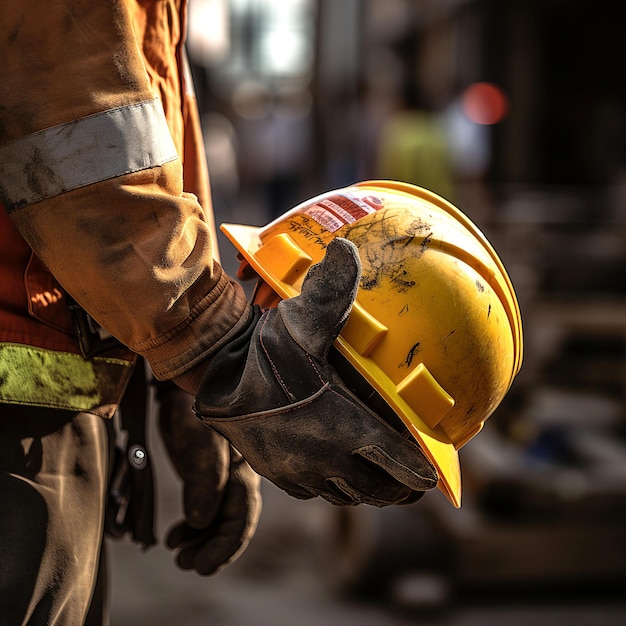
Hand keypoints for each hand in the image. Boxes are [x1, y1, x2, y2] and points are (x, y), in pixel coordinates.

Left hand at [157, 385, 261, 574]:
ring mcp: (223, 475)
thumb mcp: (198, 440)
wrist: (181, 385)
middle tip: (185, 564)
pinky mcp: (207, 473)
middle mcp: (238, 475)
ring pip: (218, 518)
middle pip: (233, 522)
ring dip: (201, 540)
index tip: (200, 566)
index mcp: (244, 469)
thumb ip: (203, 480)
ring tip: (178, 553)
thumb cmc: (192, 408)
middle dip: (212, 548)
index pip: (242, 516)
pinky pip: (206, 507)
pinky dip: (193, 525)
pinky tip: (176, 535)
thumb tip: (201, 522)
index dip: (224, 545)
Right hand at [195, 238, 437, 506]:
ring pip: (346, 494)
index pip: (397, 461)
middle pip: (376, 488)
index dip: (420, 471)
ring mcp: (299, 471)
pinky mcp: (277, 475)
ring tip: (379, 480)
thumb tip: (347, 248)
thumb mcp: (300, 319)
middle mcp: (325, 456)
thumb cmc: (262, 350)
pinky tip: (336, 473)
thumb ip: (331, 290)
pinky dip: (333, 487)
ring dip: (367, 489)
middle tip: (412, 482)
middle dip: (399, 488)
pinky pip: (315, 492)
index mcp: (343, 425)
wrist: (212, 377)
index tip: (433, 473)